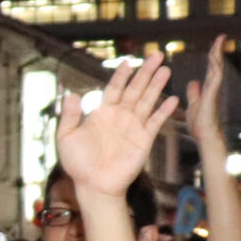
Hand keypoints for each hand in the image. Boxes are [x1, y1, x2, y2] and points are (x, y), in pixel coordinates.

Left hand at [57, 46, 178, 201]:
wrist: (94, 185)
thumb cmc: (78, 163)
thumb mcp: (66, 137)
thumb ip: (70, 115)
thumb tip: (70, 94)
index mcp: (101, 113)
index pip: (113, 88)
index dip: (121, 75)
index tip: (128, 61)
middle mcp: (120, 116)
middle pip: (135, 89)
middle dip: (145, 72)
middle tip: (156, 55)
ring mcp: (133, 127)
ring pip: (147, 101)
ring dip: (156, 85)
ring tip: (166, 69)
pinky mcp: (144, 140)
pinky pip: (156, 122)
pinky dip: (164, 111)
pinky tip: (173, 99)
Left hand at [184, 36, 228, 152]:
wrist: (205, 139)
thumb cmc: (201, 125)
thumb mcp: (193, 105)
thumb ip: (194, 93)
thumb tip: (193, 82)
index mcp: (207, 89)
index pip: (210, 68)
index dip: (212, 56)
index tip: (215, 43)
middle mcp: (212, 88)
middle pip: (216, 65)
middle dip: (217, 51)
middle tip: (221, 36)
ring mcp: (213, 92)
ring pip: (217, 69)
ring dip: (217, 55)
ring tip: (219, 41)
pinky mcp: (211, 97)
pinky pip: (214, 79)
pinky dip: (215, 68)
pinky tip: (215, 58)